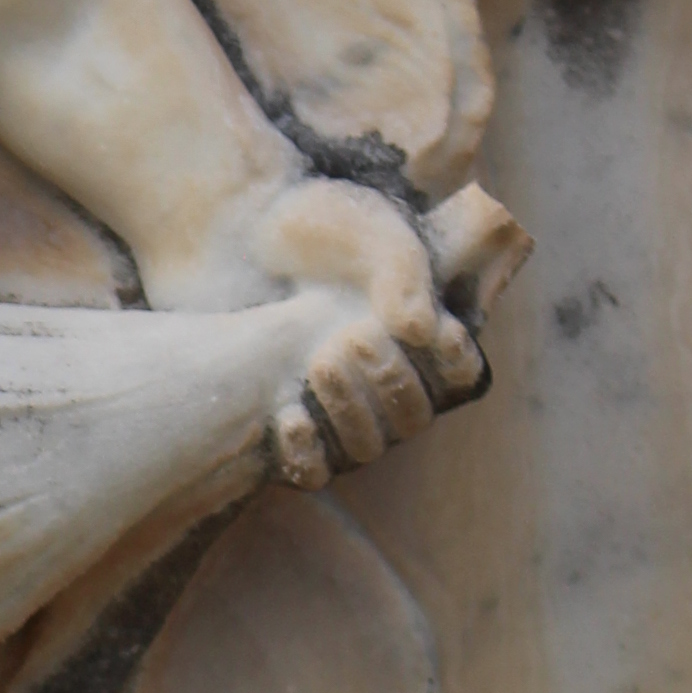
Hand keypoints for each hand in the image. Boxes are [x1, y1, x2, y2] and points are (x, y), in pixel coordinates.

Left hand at [149, 174, 492, 488]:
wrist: (232, 232)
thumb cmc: (312, 223)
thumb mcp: (369, 232)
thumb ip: (402, 275)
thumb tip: (420, 331)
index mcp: (415, 338)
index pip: (459, 376)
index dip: (456, 365)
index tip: (440, 335)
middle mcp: (380, 381)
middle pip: (413, 416)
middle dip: (391, 382)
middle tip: (354, 338)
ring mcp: (333, 409)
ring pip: (366, 447)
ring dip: (351, 412)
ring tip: (319, 362)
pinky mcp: (284, 424)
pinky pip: (310, 470)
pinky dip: (306, 454)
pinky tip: (289, 417)